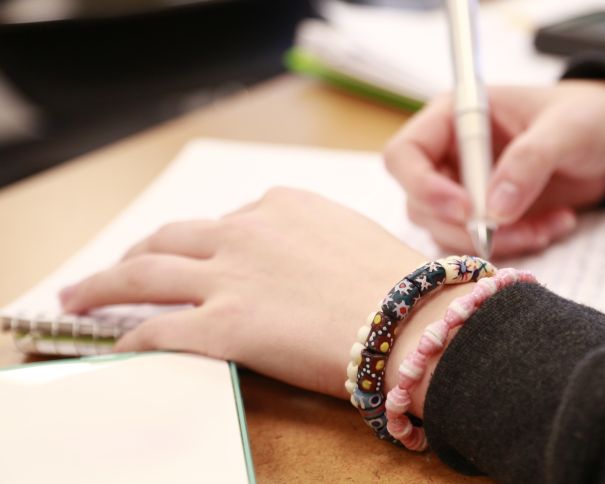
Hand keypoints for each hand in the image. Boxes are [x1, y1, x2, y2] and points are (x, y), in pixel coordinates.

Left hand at [60, 188, 425, 397]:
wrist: (414, 318)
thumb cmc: (401, 285)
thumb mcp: (353, 238)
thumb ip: (315, 241)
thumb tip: (305, 266)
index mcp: (281, 206)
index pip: (226, 220)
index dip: (203, 243)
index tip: (193, 256)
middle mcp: (246, 231)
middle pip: (170, 237)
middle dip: (137, 252)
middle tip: (118, 268)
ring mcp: (229, 276)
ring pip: (143, 273)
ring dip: (104, 284)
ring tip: (81, 296)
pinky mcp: (222, 325)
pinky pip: (157, 330)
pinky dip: (130, 337)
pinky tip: (119, 345)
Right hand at [384, 80, 604, 256]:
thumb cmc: (589, 116)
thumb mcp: (566, 129)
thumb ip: (529, 162)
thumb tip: (493, 210)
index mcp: (454, 117)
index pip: (405, 155)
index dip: (423, 187)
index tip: (466, 210)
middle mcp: (450, 156)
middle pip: (421, 205)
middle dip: (467, 226)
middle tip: (516, 228)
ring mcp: (467, 190)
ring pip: (450, 233)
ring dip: (497, 242)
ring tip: (549, 226)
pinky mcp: (489, 217)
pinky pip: (482, 246)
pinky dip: (517, 246)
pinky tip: (555, 226)